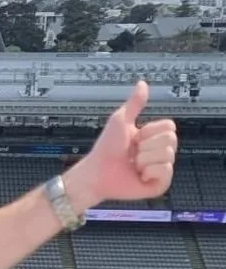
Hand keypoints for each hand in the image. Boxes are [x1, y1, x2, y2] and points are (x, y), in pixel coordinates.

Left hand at [65, 80, 177, 211]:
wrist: (97, 172)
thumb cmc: (106, 148)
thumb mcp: (120, 120)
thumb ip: (134, 103)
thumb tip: (142, 83)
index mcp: (154, 138)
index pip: (170, 127)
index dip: (150, 131)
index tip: (135, 138)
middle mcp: (160, 153)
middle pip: (171, 140)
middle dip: (147, 145)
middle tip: (132, 152)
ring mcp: (161, 170)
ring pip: (167, 155)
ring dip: (144, 159)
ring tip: (133, 165)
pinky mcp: (160, 185)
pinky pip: (166, 171)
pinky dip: (148, 171)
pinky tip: (139, 175)